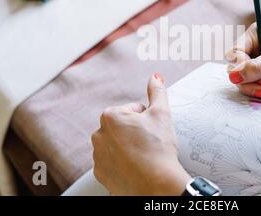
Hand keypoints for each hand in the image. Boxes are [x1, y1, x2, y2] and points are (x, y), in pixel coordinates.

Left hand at [92, 73, 190, 195]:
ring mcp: (98, 155)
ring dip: (128, 147)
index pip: (132, 110)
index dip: (146, 119)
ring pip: (117, 145)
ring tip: (144, 156)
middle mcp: (99, 134)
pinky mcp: (101, 173)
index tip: (152, 130)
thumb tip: (155, 76)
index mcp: (111, 116)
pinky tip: (137, 167)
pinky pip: (113, 163)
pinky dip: (123, 164)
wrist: (156, 184)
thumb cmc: (158, 148)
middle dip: (135, 132)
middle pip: (122, 127)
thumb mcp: (161, 113)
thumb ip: (157, 91)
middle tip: (150, 142)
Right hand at [225, 24, 260, 97]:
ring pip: (246, 80)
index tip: (254, 79)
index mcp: (254, 34)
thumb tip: (232, 76)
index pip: (234, 54)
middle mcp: (254, 47)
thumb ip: (256, 68)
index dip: (240, 68)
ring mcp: (260, 61)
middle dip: (251, 82)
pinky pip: (258, 86)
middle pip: (237, 69)